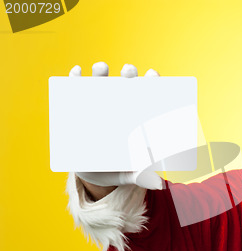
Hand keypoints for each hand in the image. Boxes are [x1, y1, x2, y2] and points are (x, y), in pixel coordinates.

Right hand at [71, 62, 164, 190]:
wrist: (89, 174)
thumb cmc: (114, 171)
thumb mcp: (126, 175)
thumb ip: (140, 177)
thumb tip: (157, 183)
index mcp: (135, 118)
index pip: (146, 97)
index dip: (152, 84)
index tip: (153, 76)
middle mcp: (118, 107)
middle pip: (125, 85)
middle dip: (128, 75)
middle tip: (128, 71)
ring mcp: (97, 106)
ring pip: (100, 84)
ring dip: (101, 73)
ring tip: (101, 68)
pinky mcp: (77, 109)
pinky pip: (75, 91)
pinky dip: (75, 80)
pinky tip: (76, 73)